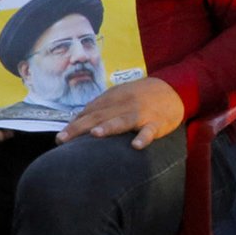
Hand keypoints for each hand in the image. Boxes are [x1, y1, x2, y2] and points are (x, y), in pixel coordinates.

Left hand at [56, 75, 184, 149]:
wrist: (175, 89)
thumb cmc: (142, 96)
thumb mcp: (121, 96)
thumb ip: (102, 107)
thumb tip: (78, 120)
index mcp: (114, 98)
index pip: (90, 112)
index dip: (74, 124)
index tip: (60, 138)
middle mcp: (124, 104)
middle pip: (99, 116)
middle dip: (80, 128)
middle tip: (63, 140)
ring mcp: (141, 113)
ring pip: (122, 120)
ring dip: (109, 127)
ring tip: (95, 134)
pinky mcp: (157, 123)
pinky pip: (149, 131)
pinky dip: (144, 137)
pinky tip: (136, 145)